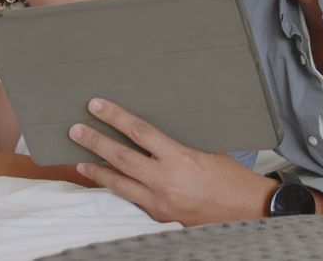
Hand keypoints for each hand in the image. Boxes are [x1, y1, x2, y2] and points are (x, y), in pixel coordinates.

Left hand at [70, 98, 278, 225]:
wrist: (246, 211)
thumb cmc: (231, 178)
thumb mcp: (206, 150)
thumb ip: (177, 143)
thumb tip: (152, 133)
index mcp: (179, 158)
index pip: (139, 132)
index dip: (115, 117)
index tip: (97, 106)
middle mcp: (165, 180)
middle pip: (121, 157)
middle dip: (95, 142)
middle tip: (76, 131)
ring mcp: (159, 201)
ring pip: (119, 183)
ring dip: (97, 170)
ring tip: (80, 160)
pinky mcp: (159, 216)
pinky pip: (131, 200)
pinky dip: (117, 188)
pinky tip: (107, 182)